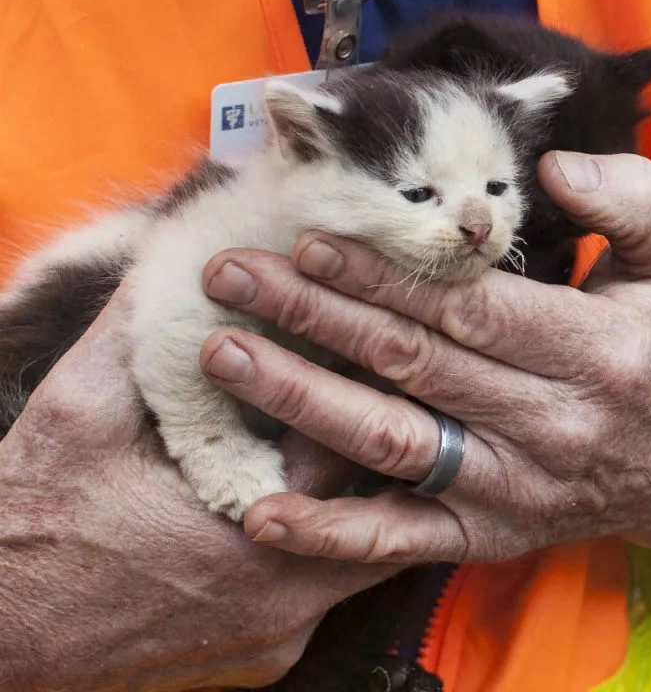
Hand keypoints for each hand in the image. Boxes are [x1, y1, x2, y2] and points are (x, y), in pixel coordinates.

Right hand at [0, 285, 398, 690]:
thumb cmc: (29, 523)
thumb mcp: (78, 412)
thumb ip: (140, 328)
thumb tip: (182, 246)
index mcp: (248, 546)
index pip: (351, 459)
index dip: (354, 401)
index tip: (350, 357)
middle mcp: (281, 608)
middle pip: (370, 514)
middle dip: (361, 450)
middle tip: (350, 397)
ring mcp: (278, 642)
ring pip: (352, 555)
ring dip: (342, 498)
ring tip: (323, 441)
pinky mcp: (266, 659)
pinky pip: (317, 590)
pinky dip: (312, 543)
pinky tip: (287, 497)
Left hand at [198, 151, 650, 563]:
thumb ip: (631, 200)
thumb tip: (553, 170)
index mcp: (596, 351)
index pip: (471, 308)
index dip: (388, 276)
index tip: (312, 238)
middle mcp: (553, 425)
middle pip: (415, 364)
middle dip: (316, 316)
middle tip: (235, 276)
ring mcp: (515, 487)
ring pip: (393, 441)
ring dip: (302, 399)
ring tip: (225, 355)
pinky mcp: (490, 531)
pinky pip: (402, 539)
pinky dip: (331, 531)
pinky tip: (262, 510)